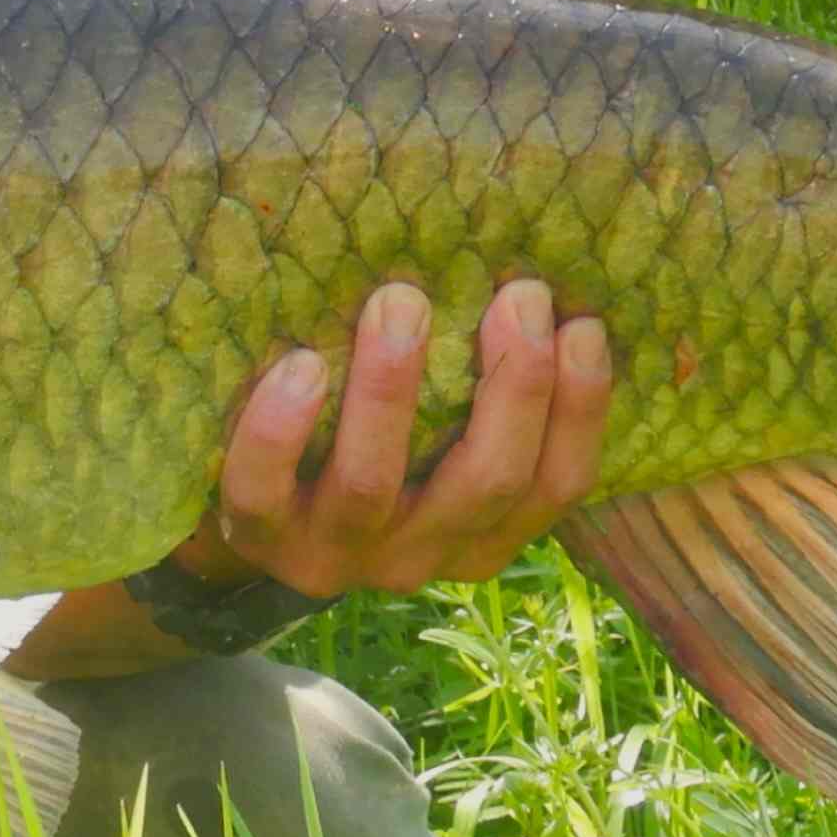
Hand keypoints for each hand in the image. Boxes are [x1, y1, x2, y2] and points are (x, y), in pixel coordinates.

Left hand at [181, 278, 612, 599]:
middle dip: (514, 383)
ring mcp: (336, 552)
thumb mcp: (438, 436)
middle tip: (519, 293)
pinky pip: (263, 491)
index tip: (581, 325)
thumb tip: (539, 283)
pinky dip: (280, 431)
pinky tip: (300, 365)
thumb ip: (481, 388)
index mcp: (482, 531)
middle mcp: (420, 553)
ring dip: (390, 389)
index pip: (555, 485)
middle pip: (487, 481)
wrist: (255, 515)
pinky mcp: (258, 537)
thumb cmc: (365, 442)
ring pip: (372, 482)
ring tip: (399, 301)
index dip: (581, 409)